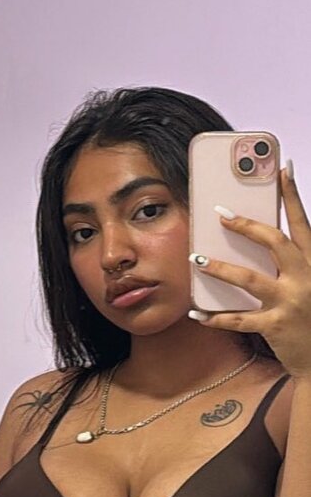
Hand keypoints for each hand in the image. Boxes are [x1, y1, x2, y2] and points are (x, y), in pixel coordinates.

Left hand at [188, 163, 310, 379]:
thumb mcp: (309, 284)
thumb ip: (293, 264)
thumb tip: (262, 240)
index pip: (303, 223)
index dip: (292, 196)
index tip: (281, 170)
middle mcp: (305, 278)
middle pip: (276, 243)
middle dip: (247, 226)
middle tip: (221, 214)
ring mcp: (290, 302)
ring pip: (250, 279)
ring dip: (220, 267)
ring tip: (197, 259)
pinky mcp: (276, 326)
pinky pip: (238, 319)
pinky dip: (215, 317)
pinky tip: (196, 314)